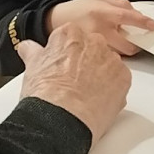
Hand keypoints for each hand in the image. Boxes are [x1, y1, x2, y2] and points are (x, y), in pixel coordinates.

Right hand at [17, 25, 130, 143]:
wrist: (62, 119)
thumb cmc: (47, 94)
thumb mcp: (32, 66)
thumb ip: (33, 51)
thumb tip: (28, 48)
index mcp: (70, 34)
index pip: (71, 37)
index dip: (66, 55)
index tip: (62, 66)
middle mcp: (93, 41)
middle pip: (92, 48)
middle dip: (85, 62)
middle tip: (73, 81)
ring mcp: (111, 59)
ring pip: (107, 63)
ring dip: (100, 74)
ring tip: (85, 94)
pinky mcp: (124, 78)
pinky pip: (120, 79)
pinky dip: (112, 88)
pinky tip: (97, 100)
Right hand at [45, 0, 153, 55]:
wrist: (54, 21)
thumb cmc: (78, 9)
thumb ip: (120, 4)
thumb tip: (138, 14)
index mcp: (101, 12)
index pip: (126, 16)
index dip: (141, 22)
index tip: (153, 26)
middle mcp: (98, 29)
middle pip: (126, 44)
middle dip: (134, 46)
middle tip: (135, 42)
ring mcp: (92, 45)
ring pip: (117, 55)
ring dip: (122, 52)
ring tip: (114, 46)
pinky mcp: (88, 57)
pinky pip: (106, 60)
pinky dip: (110, 58)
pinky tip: (105, 53)